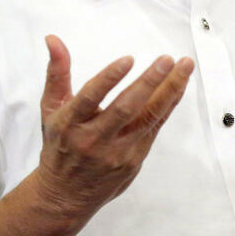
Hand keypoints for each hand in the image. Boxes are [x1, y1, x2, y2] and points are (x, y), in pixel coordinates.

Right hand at [31, 35, 194, 217]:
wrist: (65, 195)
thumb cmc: (58, 146)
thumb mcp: (51, 109)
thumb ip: (57, 73)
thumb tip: (54, 40)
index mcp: (69, 124)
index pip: (90, 98)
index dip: (109, 78)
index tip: (128, 59)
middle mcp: (93, 139)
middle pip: (125, 108)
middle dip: (149, 82)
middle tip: (166, 60)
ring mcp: (116, 152)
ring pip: (148, 118)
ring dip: (169, 91)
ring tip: (184, 67)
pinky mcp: (134, 159)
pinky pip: (155, 127)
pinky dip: (168, 104)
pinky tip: (179, 86)